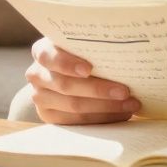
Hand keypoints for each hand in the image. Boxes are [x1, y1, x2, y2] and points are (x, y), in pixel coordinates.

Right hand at [25, 37, 140, 124]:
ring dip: (106, 106)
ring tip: (130, 104)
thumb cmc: (81, 53)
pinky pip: (76, 121)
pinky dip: (101, 117)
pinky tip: (121, 114)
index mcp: (42, 51)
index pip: (48, 56)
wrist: (66, 73)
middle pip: (66, 85)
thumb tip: (123, 49)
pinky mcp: (48, 116)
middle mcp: (36, 74)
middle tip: (124, 91)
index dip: (67, 63)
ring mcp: (40, 97)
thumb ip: (92, 46)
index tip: (89, 69)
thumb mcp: (82, 45)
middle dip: (98, 89)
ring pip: (73, 105)